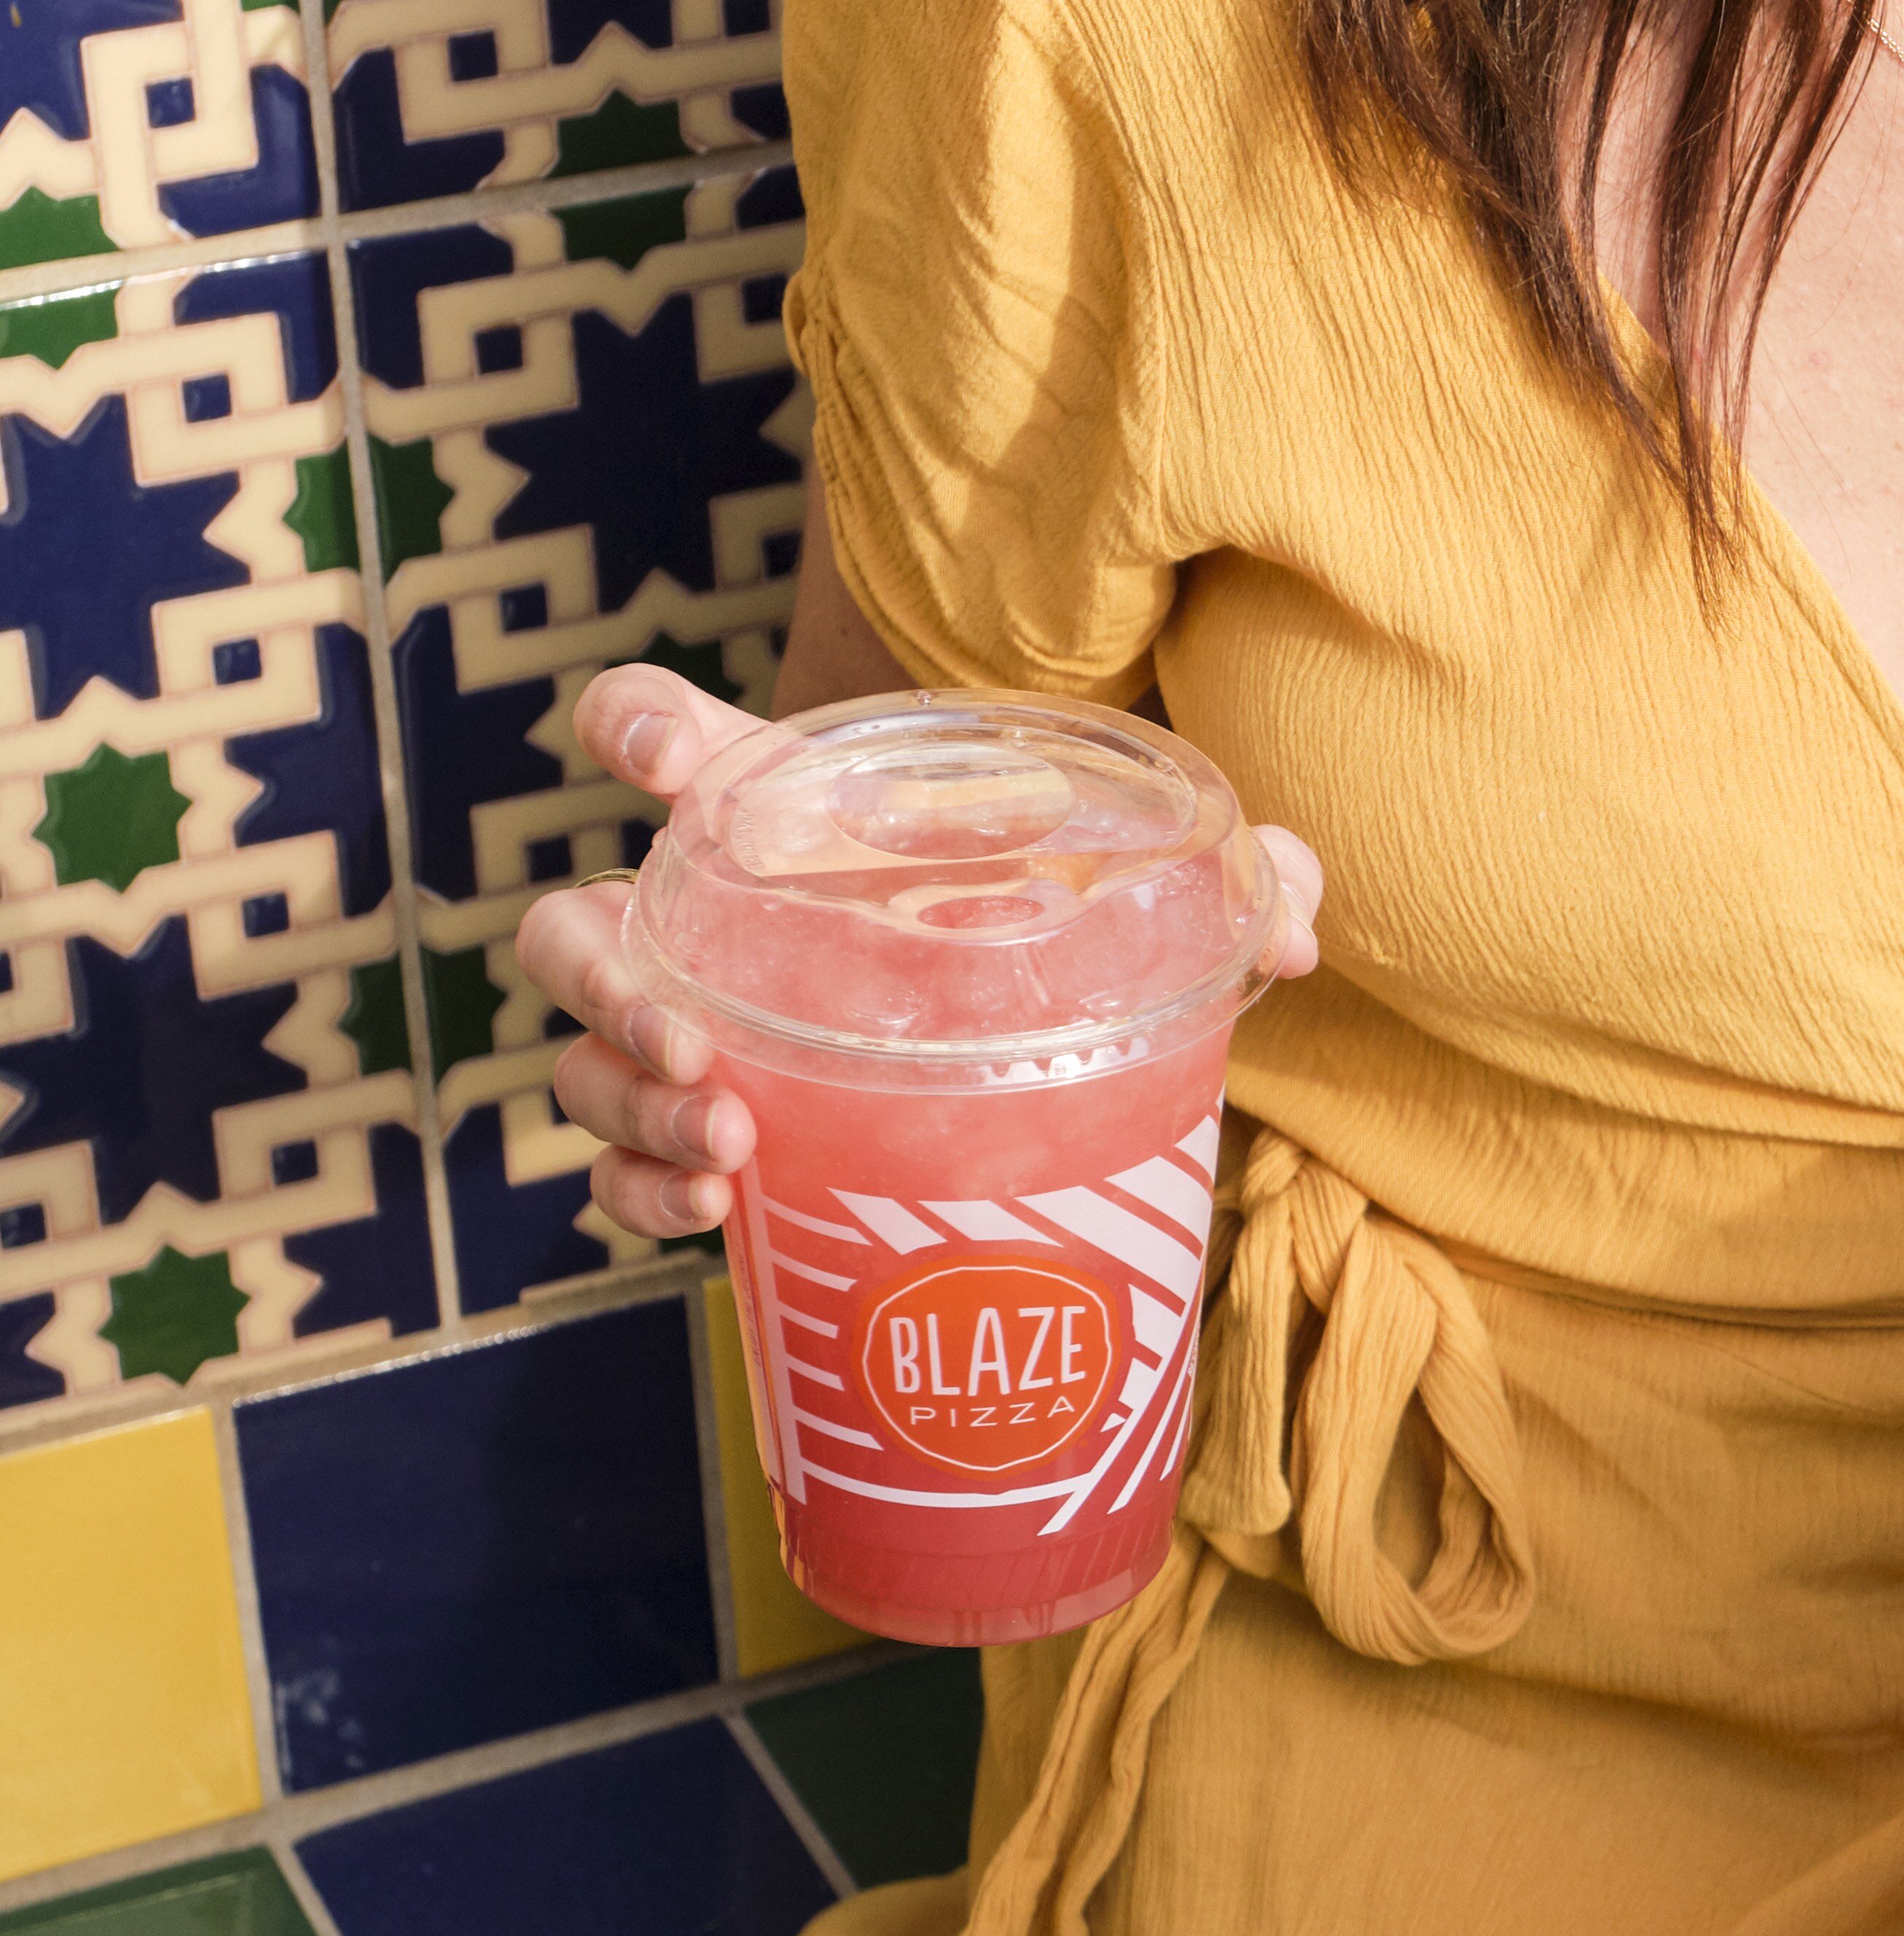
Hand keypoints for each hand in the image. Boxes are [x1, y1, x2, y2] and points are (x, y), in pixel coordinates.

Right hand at [512, 662, 1326, 1238]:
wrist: (1043, 1064)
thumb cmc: (1063, 936)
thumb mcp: (1147, 895)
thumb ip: (1239, 879)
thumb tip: (1295, 933)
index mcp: (791, 825)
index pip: (666, 734)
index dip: (634, 725)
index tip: (646, 755)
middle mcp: (717, 931)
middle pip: (576, 928)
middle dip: (605, 981)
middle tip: (697, 1043)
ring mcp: (701, 1045)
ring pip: (586, 1062)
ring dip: (629, 1106)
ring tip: (729, 1145)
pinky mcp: (718, 1149)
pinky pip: (622, 1178)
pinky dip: (646, 1196)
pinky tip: (716, 1210)